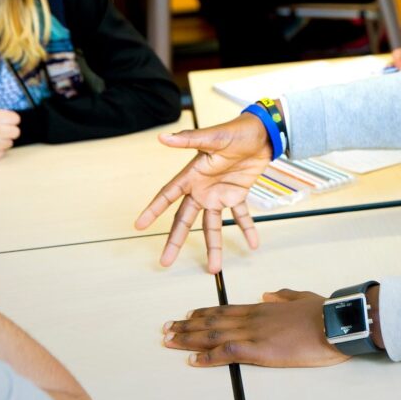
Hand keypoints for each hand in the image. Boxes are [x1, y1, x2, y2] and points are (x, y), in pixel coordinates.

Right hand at [135, 114, 273, 272]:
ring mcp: (219, 194)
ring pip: (212, 225)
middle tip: (165, 262)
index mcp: (192, 175)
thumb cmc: (235, 131)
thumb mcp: (213, 138)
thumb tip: (163, 137)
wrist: (261, 133)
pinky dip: (247, 229)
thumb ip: (189, 140)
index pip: (168, 195)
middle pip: (185, 219)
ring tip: (214, 268)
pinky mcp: (237, 194)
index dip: (153, 209)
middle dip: (175, 240)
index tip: (139, 225)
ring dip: (213, 245)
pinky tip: (252, 244)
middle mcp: (202, 188)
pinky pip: (241, 216)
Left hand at [162, 289, 347, 367]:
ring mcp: (254, 333)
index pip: (225, 309)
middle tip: (166, 329)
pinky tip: (192, 359)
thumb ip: (283, 295)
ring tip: (169, 341)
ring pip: (213, 335)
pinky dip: (207, 356)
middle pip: (212, 322)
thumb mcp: (302, 297)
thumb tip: (268, 294)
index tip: (186, 315)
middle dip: (186, 326)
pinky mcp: (260, 350)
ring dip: (188, 339)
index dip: (203, 313)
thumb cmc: (323, 312)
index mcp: (263, 307)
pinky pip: (227, 353)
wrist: (335, 321)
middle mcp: (253, 318)